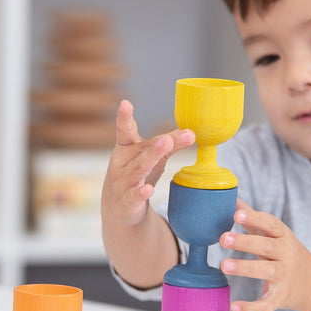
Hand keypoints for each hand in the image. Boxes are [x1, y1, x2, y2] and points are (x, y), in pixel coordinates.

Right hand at [102, 100, 194, 226]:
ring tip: (165, 147)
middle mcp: (122, 163)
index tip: (125, 103)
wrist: (118, 207)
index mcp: (126, 148)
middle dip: (155, 146)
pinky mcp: (127, 201)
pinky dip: (141, 193)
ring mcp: (123, 182)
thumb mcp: (152, 157)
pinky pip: (134, 196)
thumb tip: (191, 131)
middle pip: (141, 152)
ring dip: (151, 159)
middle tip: (167, 138)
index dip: (124, 118)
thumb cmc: (137, 174)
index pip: (125, 131)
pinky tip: (148, 189)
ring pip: (138, 170)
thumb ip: (170, 143)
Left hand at [220, 199, 310, 310]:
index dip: (255, 218)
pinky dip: (252, 308)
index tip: (237, 214)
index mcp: (282, 235)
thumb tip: (231, 197)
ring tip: (224, 265)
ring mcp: (284, 276)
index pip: (270, 223)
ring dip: (245, 268)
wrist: (310, 281)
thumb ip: (252, 216)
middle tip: (223, 238)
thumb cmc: (282, 251)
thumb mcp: (272, 232)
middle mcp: (285, 254)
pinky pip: (267, 304)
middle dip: (245, 242)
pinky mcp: (280, 297)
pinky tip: (234, 306)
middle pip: (266, 246)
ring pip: (266, 271)